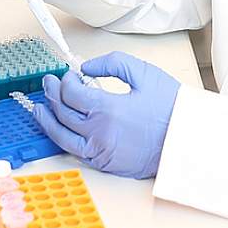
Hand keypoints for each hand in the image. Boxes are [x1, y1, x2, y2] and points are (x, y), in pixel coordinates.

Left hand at [36, 52, 179, 178]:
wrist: (187, 140)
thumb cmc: (171, 108)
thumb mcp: (144, 73)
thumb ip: (112, 63)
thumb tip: (87, 67)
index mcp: (107, 109)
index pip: (71, 93)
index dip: (65, 81)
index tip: (68, 74)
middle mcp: (98, 133)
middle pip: (62, 112)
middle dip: (52, 95)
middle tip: (49, 83)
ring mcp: (100, 152)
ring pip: (61, 136)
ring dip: (47, 121)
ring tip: (40, 110)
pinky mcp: (105, 164)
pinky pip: (75, 151)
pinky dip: (62, 138)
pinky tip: (59, 130)